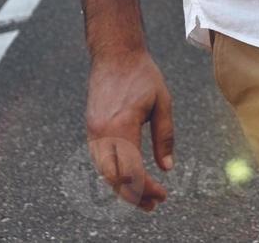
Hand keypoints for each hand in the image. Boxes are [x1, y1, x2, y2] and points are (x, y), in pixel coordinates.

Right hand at [85, 48, 175, 211]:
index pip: (132, 172)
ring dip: (122, 188)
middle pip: (114, 179)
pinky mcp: (90, 129)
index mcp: (122, 127)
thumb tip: (167, 168)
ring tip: (143, 196)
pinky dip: (113, 174)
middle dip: (134, 196)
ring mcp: (93, 132)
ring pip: (104, 173)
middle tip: (154, 204)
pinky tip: (129, 177)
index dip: (147, 189)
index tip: (163, 196)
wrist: (114, 54)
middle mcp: (102, 133)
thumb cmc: (142, 75)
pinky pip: (100, 161)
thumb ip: (165, 136)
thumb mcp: (163, 102)